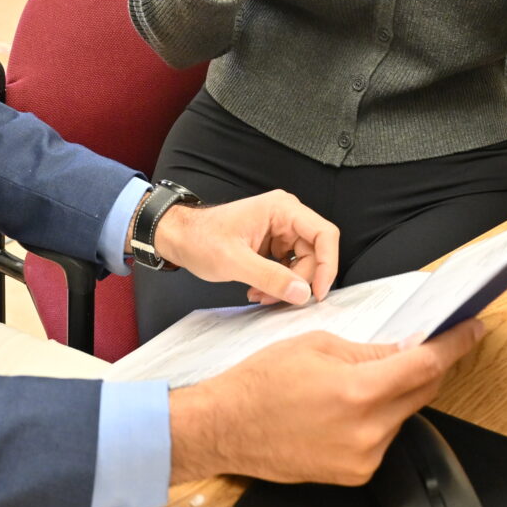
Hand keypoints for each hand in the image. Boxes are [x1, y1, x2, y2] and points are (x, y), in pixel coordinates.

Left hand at [151, 191, 337, 305]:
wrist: (178, 237)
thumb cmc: (200, 239)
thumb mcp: (234, 262)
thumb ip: (270, 278)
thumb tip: (303, 293)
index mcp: (281, 209)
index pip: (325, 234)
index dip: (328, 265)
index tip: (316, 293)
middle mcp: (285, 216)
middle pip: (314, 254)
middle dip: (298, 281)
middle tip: (275, 298)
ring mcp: (279, 230)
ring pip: (302, 264)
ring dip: (285, 285)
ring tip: (259, 295)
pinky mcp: (272, 244)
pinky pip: (288, 267)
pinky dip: (277, 283)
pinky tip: (257, 290)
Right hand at [168, 324, 485, 485]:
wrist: (227, 428)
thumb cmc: (261, 383)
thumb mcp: (317, 346)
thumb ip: (369, 350)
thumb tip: (406, 350)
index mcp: (359, 390)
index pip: (426, 365)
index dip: (455, 345)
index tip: (472, 331)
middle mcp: (368, 430)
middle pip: (422, 391)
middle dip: (427, 366)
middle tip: (423, 346)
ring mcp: (364, 457)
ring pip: (404, 415)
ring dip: (397, 393)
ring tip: (356, 382)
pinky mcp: (356, 474)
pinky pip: (384, 438)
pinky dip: (379, 419)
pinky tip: (347, 409)